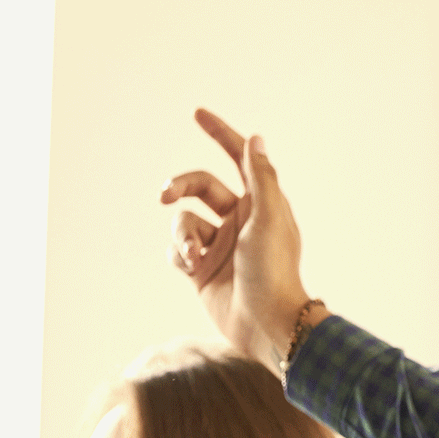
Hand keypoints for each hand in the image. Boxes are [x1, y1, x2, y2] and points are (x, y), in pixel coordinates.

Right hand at [161, 109, 313, 372]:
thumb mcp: (270, 217)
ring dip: (182, 234)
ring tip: (195, 256)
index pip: (239, 158)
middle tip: (164, 195)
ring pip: (183, 220)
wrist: (265, 323)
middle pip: (199, 186)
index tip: (198, 114)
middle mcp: (239, 221)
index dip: (221, 135)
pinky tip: (191, 267)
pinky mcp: (202, 269)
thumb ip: (261, 176)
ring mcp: (219, 245)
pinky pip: (177, 249)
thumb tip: (256, 139)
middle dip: (179, 186)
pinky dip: (179, 254)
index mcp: (260, 203)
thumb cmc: (274, 270)